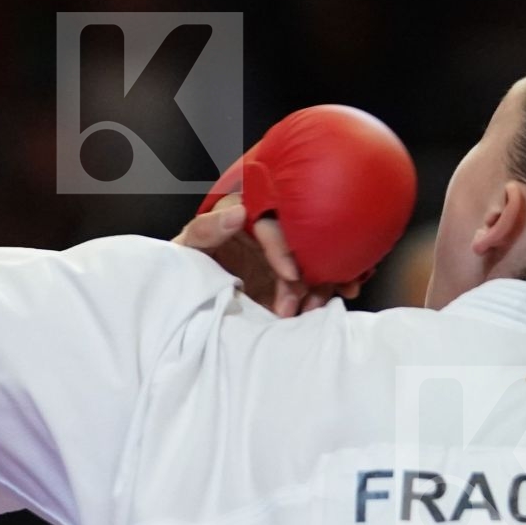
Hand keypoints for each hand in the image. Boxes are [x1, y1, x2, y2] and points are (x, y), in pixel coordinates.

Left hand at [174, 194, 367, 317]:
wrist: (187, 293)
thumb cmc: (186, 263)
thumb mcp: (188, 246)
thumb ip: (207, 229)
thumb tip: (237, 213)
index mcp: (246, 216)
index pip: (274, 224)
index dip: (284, 247)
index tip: (289, 274)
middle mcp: (269, 233)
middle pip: (303, 244)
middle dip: (308, 274)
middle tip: (301, 302)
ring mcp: (282, 257)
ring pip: (315, 263)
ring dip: (320, 286)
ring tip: (309, 311)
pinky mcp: (290, 280)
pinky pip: (319, 279)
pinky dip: (332, 288)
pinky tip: (339, 297)